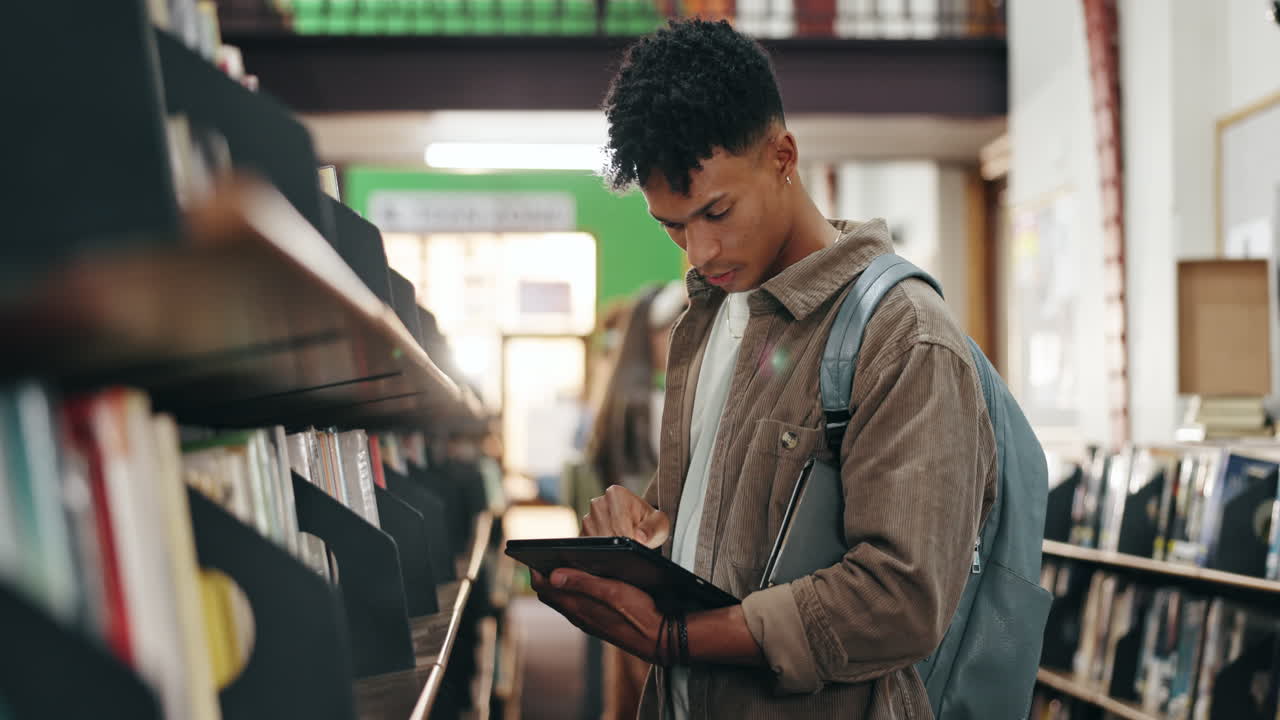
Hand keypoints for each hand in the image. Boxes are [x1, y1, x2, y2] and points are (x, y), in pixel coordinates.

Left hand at [531, 568, 664, 662]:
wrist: (661, 639)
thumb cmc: (640, 613)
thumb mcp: (612, 591)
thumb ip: (583, 583)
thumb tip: (552, 575)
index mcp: (578, 607)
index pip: (544, 588)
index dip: (536, 570)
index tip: (533, 554)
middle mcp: (579, 616)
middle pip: (551, 595)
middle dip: (544, 576)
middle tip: (545, 557)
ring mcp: (589, 622)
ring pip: (564, 601)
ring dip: (559, 585)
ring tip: (562, 565)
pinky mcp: (599, 623)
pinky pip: (577, 607)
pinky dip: (573, 593)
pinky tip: (584, 583)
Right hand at [583, 485, 670, 548]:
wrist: (640, 525)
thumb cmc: (650, 523)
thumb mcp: (660, 524)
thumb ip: (653, 529)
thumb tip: (640, 537)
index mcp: (616, 494)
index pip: (619, 525)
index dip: (630, 538)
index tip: (638, 541)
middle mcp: (598, 503)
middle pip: (607, 535)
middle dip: (621, 544)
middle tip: (632, 542)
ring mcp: (587, 518)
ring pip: (597, 543)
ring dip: (611, 549)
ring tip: (623, 541)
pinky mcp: (582, 533)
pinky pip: (590, 548)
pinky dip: (602, 552)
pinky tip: (613, 547)